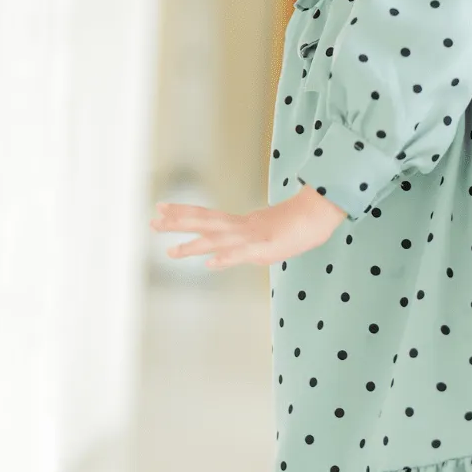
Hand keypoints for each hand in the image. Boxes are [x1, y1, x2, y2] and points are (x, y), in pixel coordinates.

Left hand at [151, 184, 345, 268]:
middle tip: (153, 221)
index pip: (205, 216)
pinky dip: (226, 258)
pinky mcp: (265, 248)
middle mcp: (240, 228)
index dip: (182, 212)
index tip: (161, 208)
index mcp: (239, 225)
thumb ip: (237, 253)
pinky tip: (210, 264)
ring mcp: (251, 237)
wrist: (318, 217)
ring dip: (194, 246)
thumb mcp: (261, 246)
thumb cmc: (294, 230)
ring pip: (217, 240)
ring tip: (171, 253)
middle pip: (204, 223)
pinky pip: (242, 254)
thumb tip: (214, 262)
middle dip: (177, 223)